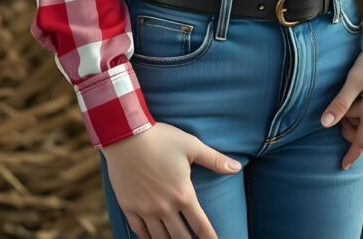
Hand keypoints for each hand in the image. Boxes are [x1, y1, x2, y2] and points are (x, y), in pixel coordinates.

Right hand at [101, 122, 241, 238]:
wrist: (126, 134)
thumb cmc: (161, 138)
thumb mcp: (191, 145)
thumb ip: (215, 159)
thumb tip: (237, 167)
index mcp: (183, 194)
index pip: (201, 226)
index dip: (210, 238)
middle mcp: (165, 207)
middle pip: (181, 238)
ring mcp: (145, 210)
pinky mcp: (129, 207)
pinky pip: (139, 232)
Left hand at [320, 17, 362, 169]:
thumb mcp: (354, 79)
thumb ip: (340, 103)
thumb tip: (325, 124)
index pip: (359, 141)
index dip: (350, 154)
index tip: (342, 166)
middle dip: (349, 131)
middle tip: (337, 113)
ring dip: (357, 122)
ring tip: (347, 105)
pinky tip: (361, 101)